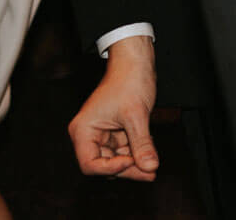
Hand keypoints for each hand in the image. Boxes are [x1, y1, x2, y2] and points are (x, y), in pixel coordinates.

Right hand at [69, 38, 159, 180]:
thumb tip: (150, 167)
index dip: (111, 169)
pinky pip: (124, 149)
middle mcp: (88, 134)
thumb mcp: (136, 115)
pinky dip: (136, 153)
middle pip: (103, 165)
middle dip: (127, 169)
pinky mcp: (115, 131)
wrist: (136, 62)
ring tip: (152, 169)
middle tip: (150, 174)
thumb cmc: (129, 81)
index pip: (90, 164)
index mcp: (83, 130)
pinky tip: (150, 156)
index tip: (131, 163)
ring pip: (115, 159)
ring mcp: (102, 134)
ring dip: (134, 164)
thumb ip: (142, 143)